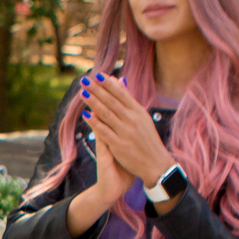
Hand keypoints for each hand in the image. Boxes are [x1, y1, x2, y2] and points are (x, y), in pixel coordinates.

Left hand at [83, 73, 175, 187]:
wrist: (156, 164)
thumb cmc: (147, 140)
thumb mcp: (142, 118)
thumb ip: (130, 102)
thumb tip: (120, 82)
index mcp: (138, 112)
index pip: (122, 94)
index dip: (109, 84)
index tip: (98, 74)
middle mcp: (132, 120)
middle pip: (112, 101)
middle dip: (97, 90)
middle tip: (85, 80)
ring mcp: (126, 132)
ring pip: (106, 114)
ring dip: (93, 103)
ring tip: (82, 93)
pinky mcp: (119, 145)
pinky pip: (105, 132)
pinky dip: (95, 123)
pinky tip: (86, 115)